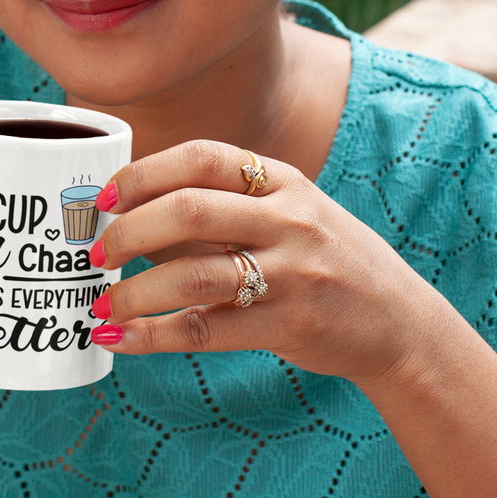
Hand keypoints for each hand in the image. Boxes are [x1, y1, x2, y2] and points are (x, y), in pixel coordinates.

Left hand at [88, 139, 442, 386]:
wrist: (399, 318)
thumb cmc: (324, 255)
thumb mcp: (289, 209)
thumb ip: (226, 203)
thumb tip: (136, 211)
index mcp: (282, 179)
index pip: (201, 158)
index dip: (144, 174)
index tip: (105, 198)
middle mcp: (288, 218)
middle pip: (189, 210)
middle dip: (129, 232)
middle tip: (97, 253)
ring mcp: (292, 272)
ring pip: (193, 275)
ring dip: (135, 292)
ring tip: (103, 305)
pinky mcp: (290, 325)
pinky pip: (207, 330)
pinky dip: (155, 336)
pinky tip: (123, 339)